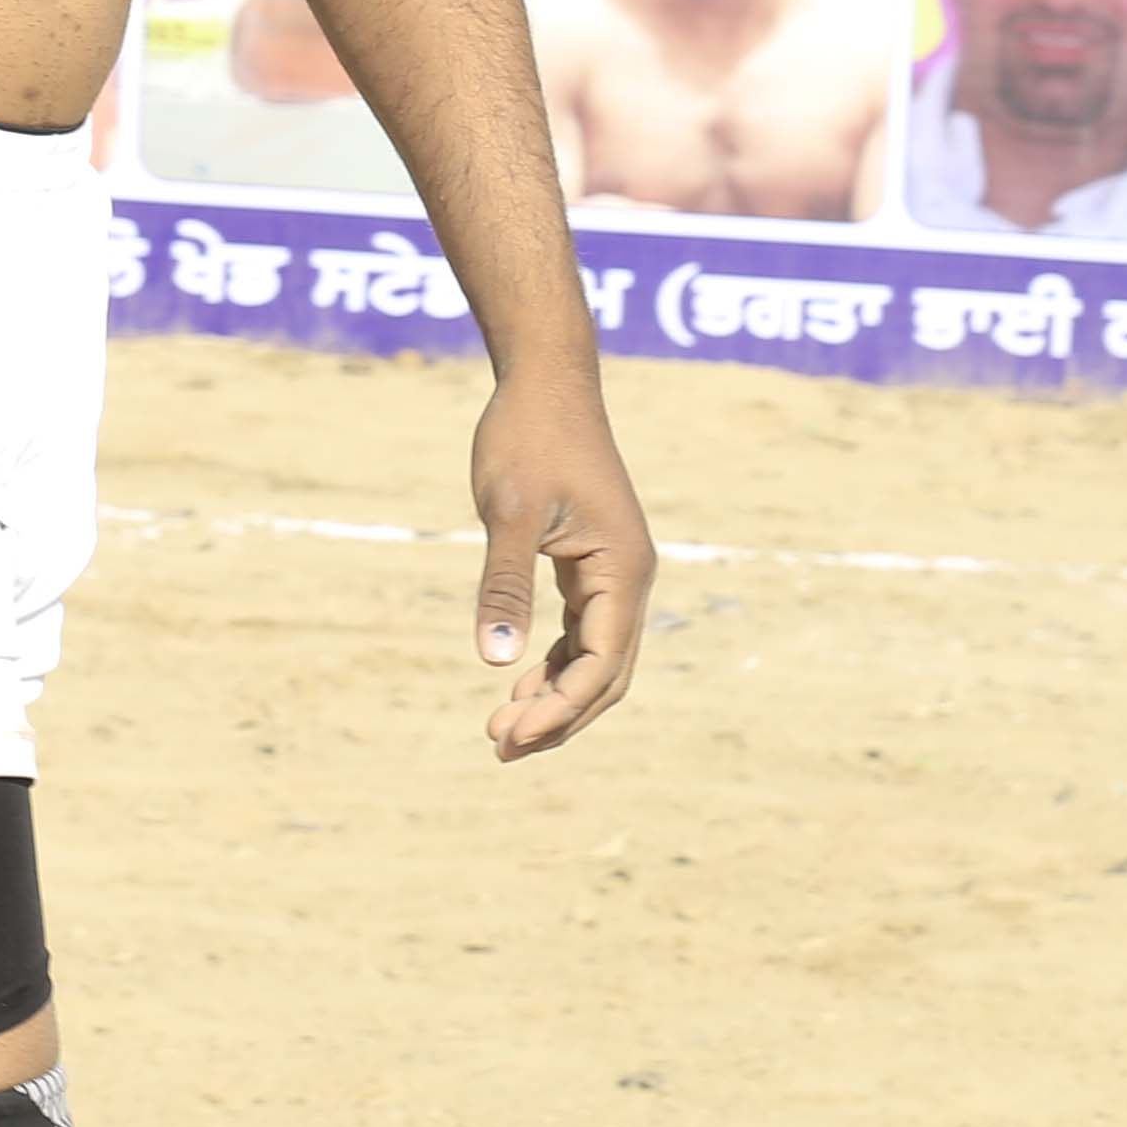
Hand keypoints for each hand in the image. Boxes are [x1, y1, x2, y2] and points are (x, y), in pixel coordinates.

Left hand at [465, 371, 650, 761]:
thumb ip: (504, 585)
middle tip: (499, 746)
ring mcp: (613, 572)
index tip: (509, 735)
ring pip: (594, 657)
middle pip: (605, 675)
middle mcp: (630, 578)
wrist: (545, 380)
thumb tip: (496, 661)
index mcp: (623, 570)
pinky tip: (518, 682)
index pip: (600, 666)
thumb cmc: (526, 436)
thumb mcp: (508, 512)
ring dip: (554, 696)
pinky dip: (553, 663)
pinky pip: (581, 631)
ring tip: (502, 729)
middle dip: (558, 717)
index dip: (559, 710)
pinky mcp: (592, 563)